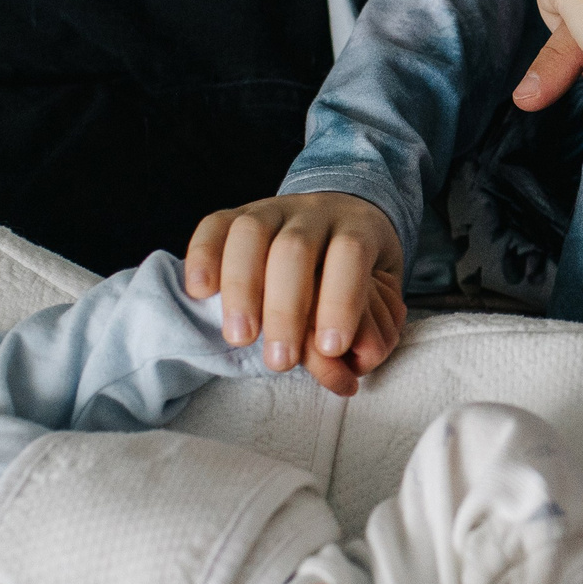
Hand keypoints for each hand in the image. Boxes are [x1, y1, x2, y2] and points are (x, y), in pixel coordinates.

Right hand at [185, 192, 406, 394]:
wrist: (343, 220)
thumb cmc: (361, 273)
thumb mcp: (382, 295)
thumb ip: (371, 330)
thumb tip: (351, 373)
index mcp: (359, 227)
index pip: (350, 253)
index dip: (341, 299)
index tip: (332, 349)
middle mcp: (315, 213)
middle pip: (294, 247)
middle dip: (284, 308)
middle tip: (280, 361)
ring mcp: (275, 210)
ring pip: (252, 233)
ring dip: (241, 287)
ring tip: (241, 338)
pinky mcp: (238, 215)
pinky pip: (215, 225)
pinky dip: (203, 255)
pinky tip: (200, 292)